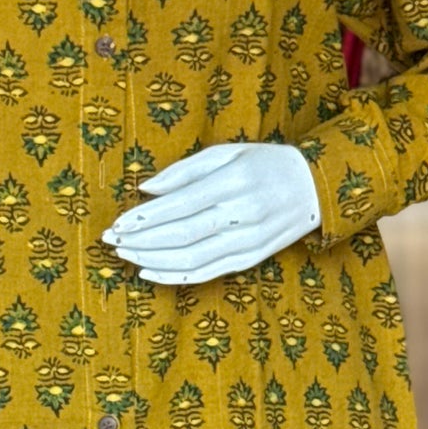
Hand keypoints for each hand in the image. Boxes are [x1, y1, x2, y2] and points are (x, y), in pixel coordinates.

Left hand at [103, 141, 320, 284]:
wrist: (316, 187)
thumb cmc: (265, 163)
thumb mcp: (227, 152)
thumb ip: (185, 170)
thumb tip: (145, 189)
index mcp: (234, 181)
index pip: (180, 205)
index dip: (145, 217)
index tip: (118, 223)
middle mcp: (242, 214)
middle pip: (182, 235)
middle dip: (142, 240)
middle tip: (111, 241)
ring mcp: (248, 241)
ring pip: (191, 258)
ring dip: (153, 259)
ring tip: (126, 255)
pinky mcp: (251, 259)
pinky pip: (208, 273)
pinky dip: (175, 277)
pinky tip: (150, 272)